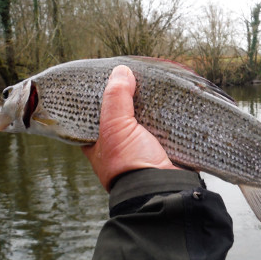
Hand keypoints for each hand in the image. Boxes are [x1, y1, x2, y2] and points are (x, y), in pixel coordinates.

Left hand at [82, 65, 179, 191]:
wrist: (163, 189)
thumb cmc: (130, 164)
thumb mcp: (115, 127)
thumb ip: (116, 98)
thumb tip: (121, 71)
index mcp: (98, 144)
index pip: (93, 115)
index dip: (98, 96)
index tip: (106, 78)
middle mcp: (117, 146)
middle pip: (120, 114)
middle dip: (127, 98)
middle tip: (132, 77)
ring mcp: (140, 147)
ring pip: (142, 119)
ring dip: (148, 106)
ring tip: (151, 83)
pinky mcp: (161, 148)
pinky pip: (160, 126)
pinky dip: (163, 115)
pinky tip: (167, 100)